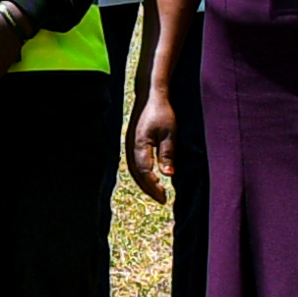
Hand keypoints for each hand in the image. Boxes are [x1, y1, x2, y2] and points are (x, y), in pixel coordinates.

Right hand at [127, 87, 179, 201]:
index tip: (165, 197)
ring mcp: (128, 145)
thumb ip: (167, 154)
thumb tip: (168, 175)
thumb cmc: (162, 112)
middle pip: (137, 175)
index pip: (145, 173)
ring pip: (134, 171)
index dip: (154, 187)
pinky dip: (141, 175)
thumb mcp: (169, 133)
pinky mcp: (130, 143)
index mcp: (139, 145)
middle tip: (162, 199)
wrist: (150, 96)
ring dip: (144, 183)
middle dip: (149, 189)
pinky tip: (150, 178)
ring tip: (156, 192)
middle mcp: (130, 147)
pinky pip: (134, 164)